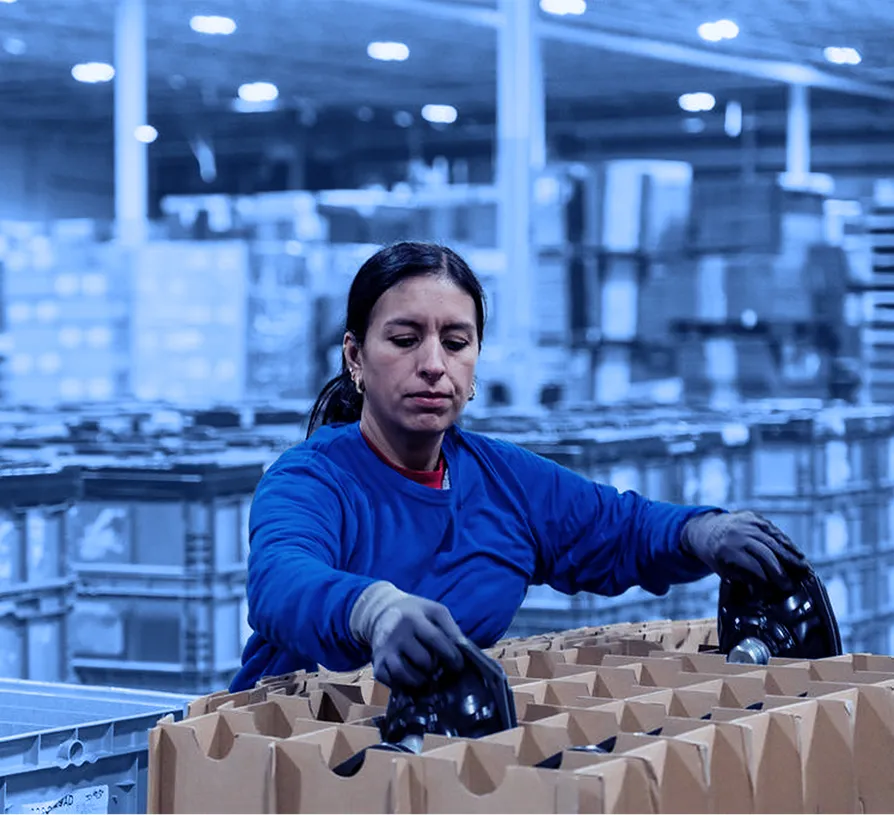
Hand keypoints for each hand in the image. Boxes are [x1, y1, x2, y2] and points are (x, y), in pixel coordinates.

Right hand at [350, 582, 464, 688]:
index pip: (435, 639)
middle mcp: (396, 634)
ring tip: (425, 674)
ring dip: (420, 680)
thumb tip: (464, 650)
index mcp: (413, 618)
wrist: (381, 611)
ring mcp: (384, 650)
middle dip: (435, 667)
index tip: (458, 665)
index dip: (450, 655)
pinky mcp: (377, 663)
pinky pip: (392, 682)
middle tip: (437, 665)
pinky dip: (404, 684)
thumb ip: (451, 628)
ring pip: (405, 675)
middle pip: (422, 661)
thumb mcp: (434, 611)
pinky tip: (410, 676)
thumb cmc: (415, 613)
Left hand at [682, 510, 808, 589]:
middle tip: (797, 579)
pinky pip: (773, 530)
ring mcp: (746, 523)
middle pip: (767, 551)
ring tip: (803, 566)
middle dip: (783, 567)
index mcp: (728, 549)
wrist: (704, 529)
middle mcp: (738, 534)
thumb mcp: (722, 569)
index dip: (770, 576)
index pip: (754, 564)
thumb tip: (763, 590)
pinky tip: (795, 551)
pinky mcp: (753, 517)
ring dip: (790, 553)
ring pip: (773, 539)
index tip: (782, 586)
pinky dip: (785, 541)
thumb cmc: (715, 554)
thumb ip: (742, 577)